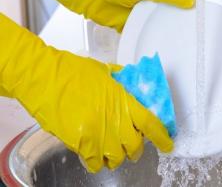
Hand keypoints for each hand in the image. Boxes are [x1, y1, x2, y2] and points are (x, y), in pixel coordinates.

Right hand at [0, 13, 172, 172]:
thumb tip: (132, 87)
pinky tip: (95, 153)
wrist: (43, 77)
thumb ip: (121, 83)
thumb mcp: (104, 72)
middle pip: (135, 145)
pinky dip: (98, 161)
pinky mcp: (80, 142)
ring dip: (118, 156)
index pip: (149, 122)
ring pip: (117, 157)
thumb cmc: (72, 70)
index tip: (167, 144)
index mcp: (122, 99)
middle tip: (133, 145)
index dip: (161, 136)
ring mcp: (97, 133)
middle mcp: (113, 119)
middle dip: (137, 149)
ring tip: (113, 150)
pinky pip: (95, 162)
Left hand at [24, 0, 194, 31]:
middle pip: (168, 10)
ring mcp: (139, 11)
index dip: (188, 2)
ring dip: (163, 28)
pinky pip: (142, 31)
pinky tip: (159, 43)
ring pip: (156, 22)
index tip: (200, 13)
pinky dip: (148, 36)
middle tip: (193, 32)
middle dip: (177, 18)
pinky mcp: (129, 23)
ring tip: (180, 41)